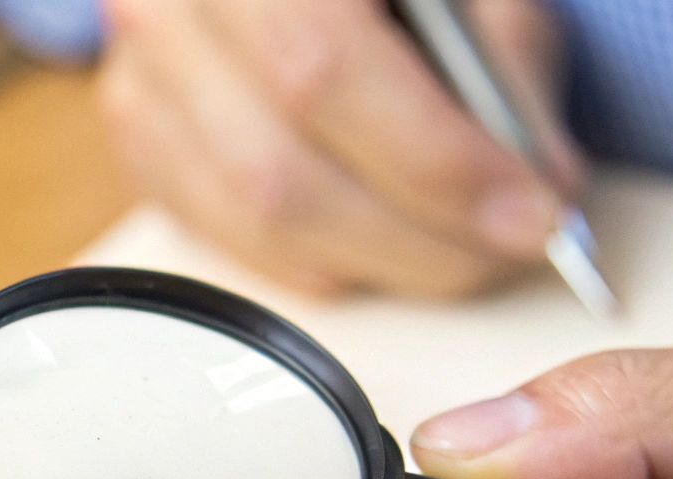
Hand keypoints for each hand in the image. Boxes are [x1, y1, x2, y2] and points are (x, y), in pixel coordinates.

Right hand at [97, 0, 580, 296]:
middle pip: (281, 170)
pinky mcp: (140, 132)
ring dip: (376, 258)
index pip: (324, 73)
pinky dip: (319, 256)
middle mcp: (166, 7)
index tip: (533, 213)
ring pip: (252, 216)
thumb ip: (498, 58)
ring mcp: (137, 75)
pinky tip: (382, 238)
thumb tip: (535, 185)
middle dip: (417, 236)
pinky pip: (227, 235)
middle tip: (507, 248)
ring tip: (459, 250)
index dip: (438, 163)